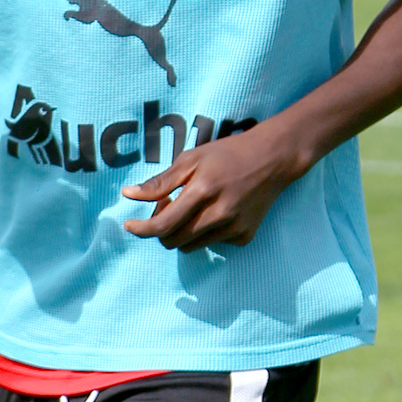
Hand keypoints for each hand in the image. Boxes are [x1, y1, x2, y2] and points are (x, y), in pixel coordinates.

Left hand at [121, 124, 298, 250]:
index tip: (130, 225)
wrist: (273, 159)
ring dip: (182, 233)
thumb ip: (160, 182)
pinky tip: (216, 212)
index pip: (164, 224)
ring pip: (190, 246)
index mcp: (203, 191)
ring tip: (192, 209)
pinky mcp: (244, 237)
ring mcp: (234, 228)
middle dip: (161, 230)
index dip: (142, 229)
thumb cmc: (227, 154)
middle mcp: (220, 214)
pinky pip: (211, 244)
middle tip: (168, 207)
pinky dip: (205, 233)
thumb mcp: (191, 158)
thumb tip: (128, 195)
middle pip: (174, 240)